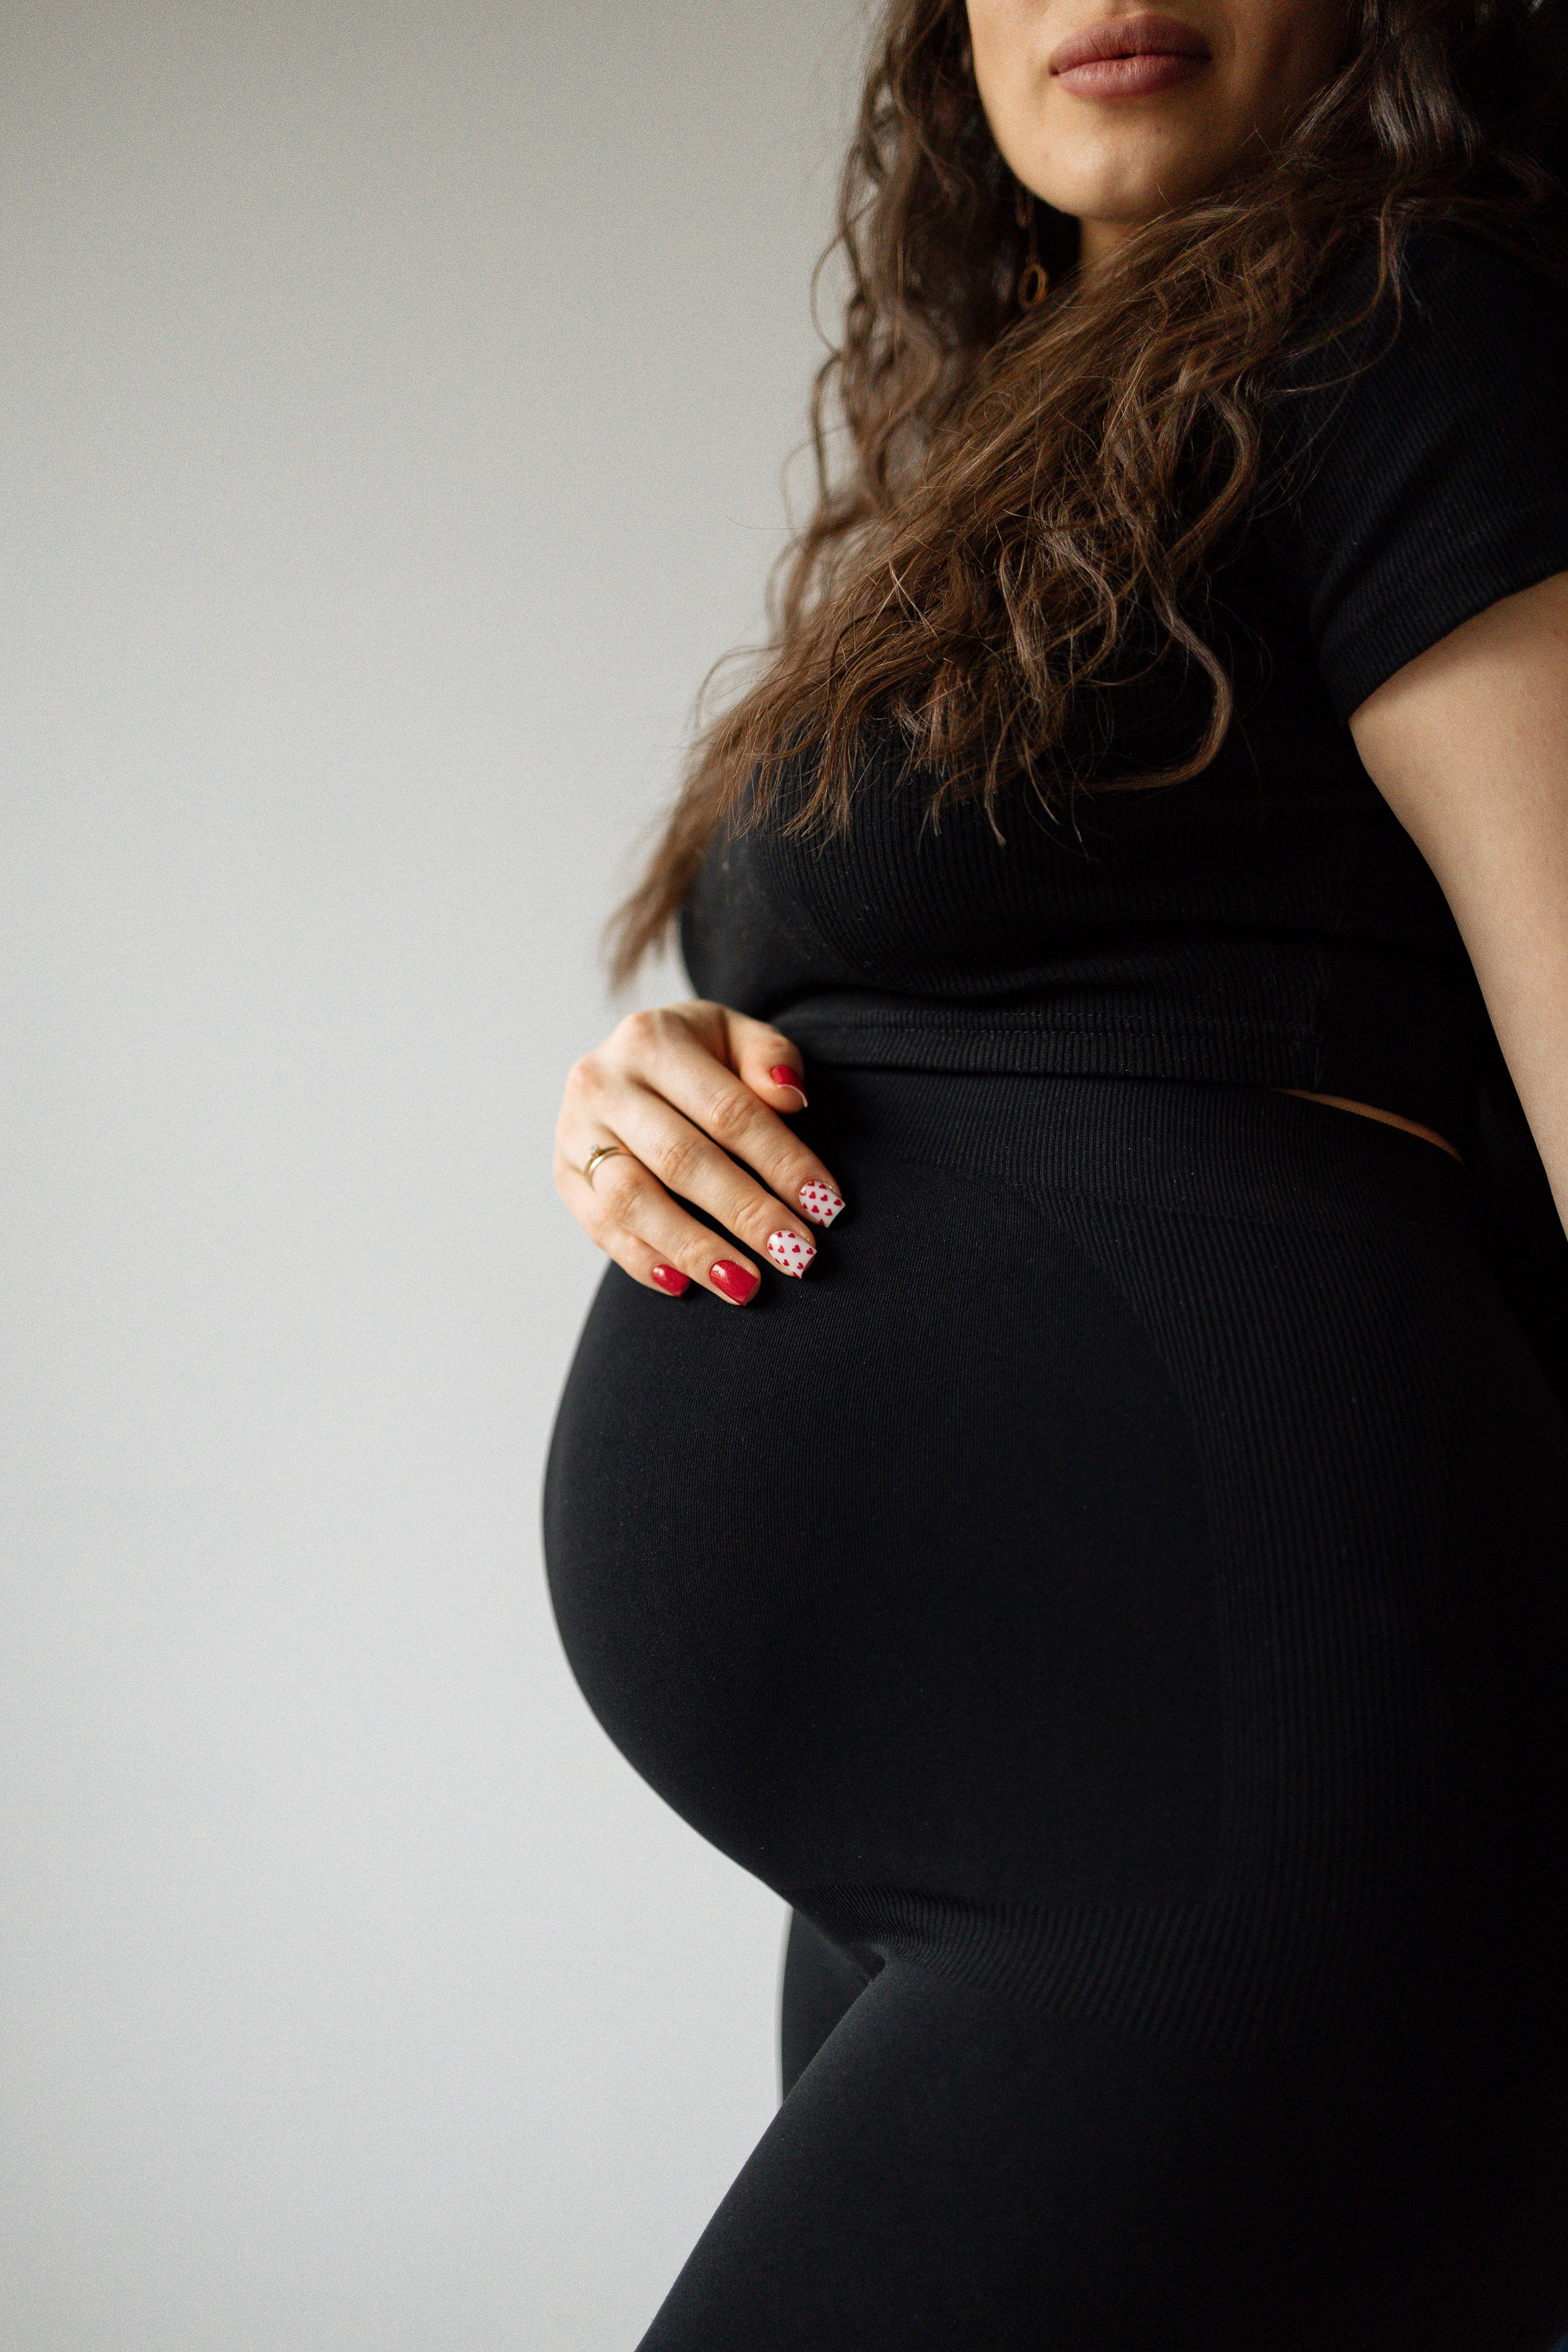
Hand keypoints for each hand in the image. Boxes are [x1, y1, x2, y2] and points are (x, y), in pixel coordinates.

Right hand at [554, 1001, 846, 1303]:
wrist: (630, 1061)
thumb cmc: (701, 1057)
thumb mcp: (738, 1037)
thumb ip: (771, 1057)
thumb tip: (790, 1097)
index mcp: (650, 1039)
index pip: (727, 1110)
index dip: (781, 1160)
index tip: (826, 1205)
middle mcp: (602, 1082)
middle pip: (681, 1159)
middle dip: (746, 1213)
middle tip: (797, 1255)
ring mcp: (575, 1131)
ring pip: (632, 1200)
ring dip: (693, 1248)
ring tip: (746, 1285)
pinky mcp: (563, 1175)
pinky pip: (599, 1228)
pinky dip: (641, 1260)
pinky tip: (685, 1285)